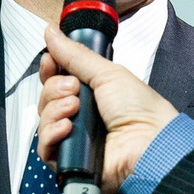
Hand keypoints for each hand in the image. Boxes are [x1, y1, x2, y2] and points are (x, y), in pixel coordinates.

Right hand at [38, 22, 175, 193]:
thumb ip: (75, 55)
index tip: (50, 60)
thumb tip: (52, 32)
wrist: (150, 142)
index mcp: (90, 94)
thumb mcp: (107, 73)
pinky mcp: (70, 161)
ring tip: (74, 107)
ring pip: (43, 121)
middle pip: (46, 99)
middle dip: (54, 89)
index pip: (55, 81)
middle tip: (73, 88)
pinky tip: (67, 127)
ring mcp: (74, 139)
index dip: (49, 70)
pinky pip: (45, 148)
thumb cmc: (139, 109)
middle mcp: (79, 116)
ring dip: (54, 109)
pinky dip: (52, 134)